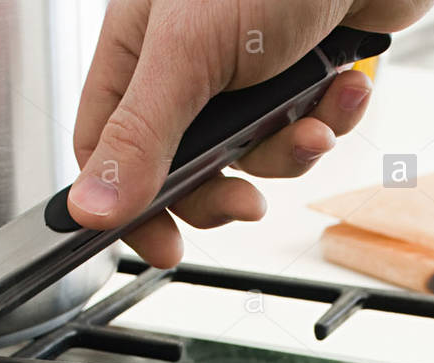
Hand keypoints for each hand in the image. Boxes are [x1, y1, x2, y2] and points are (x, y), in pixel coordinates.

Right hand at [69, 0, 433, 265]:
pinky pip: (302, 129)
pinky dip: (327, 120)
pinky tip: (342, 90)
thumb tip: (91, 208)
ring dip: (286, 152)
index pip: (107, 148)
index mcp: (138, 48)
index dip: (131, 202)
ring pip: (251, 155)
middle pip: (182, 167)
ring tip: (310, 124)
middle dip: (222, 189)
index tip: (163, 244)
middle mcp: (185, 62)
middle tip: (247, 201)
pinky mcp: (299, 74)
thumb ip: (140, 136)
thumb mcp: (189, 56)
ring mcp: (243, 71)